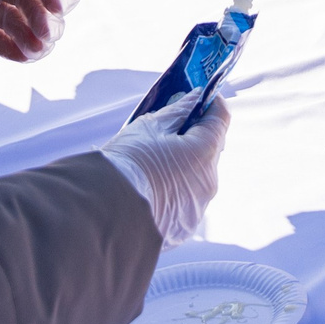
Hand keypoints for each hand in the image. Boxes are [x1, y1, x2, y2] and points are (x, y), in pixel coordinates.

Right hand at [101, 89, 230, 244]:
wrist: (104, 212)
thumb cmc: (127, 163)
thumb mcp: (149, 127)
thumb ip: (177, 111)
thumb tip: (193, 98)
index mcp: (204, 152)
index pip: (220, 118)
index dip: (210, 103)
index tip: (198, 97)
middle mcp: (208, 181)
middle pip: (210, 149)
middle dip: (195, 136)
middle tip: (171, 128)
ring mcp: (198, 207)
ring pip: (198, 176)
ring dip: (184, 165)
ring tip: (154, 162)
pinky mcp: (184, 227)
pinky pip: (185, 200)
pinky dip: (175, 190)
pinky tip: (152, 187)